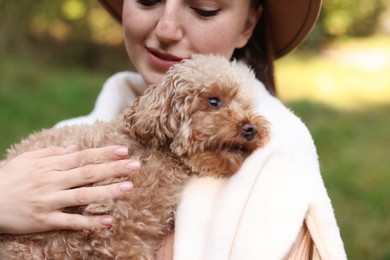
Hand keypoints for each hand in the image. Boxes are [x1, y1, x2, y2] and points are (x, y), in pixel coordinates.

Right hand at [0, 145, 139, 233]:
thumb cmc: (8, 178)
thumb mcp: (28, 159)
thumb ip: (53, 153)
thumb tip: (76, 146)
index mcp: (50, 166)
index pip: (83, 157)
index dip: (104, 153)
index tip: (124, 151)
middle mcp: (52, 181)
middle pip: (88, 173)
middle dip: (114, 169)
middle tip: (136, 166)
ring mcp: (49, 201)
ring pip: (83, 195)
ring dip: (107, 192)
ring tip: (128, 188)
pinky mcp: (45, 221)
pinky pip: (71, 221)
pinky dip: (89, 222)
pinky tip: (107, 222)